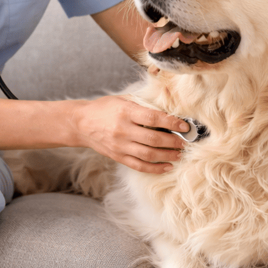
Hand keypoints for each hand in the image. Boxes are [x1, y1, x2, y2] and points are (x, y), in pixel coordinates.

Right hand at [72, 95, 189, 173]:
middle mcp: (122, 130)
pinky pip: (139, 165)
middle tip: (186, 142)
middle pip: (153, 139)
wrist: (81, 123)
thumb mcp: (123, 99)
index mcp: (125, 112)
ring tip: (180, 154)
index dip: (171, 122)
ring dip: (167, 156)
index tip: (184, 125)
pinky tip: (167, 166)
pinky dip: (155, 168)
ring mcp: (120, 146)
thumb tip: (168, 104)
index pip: (152, 118)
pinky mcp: (118, 157)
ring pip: (148, 155)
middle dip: (173, 142)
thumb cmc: (105, 107)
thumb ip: (144, 103)